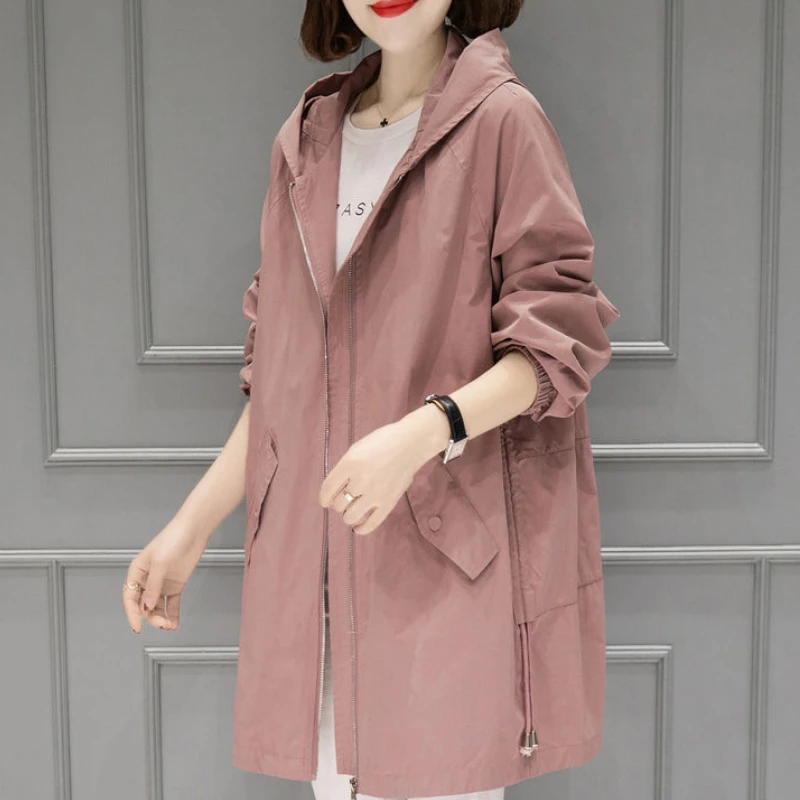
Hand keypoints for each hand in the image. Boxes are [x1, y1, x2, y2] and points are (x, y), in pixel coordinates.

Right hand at [122, 518, 205, 633]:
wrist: (194, 531)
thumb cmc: (173, 539)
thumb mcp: (160, 563)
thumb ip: (153, 585)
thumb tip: (146, 606)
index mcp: (137, 572)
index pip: (130, 598)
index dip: (132, 614)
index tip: (137, 627)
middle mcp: (147, 580)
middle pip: (144, 606)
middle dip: (151, 617)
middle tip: (162, 624)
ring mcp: (162, 584)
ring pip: (156, 607)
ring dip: (161, 618)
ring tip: (169, 625)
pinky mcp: (175, 585)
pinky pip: (171, 604)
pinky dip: (172, 615)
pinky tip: (174, 624)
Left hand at [319, 407, 447, 535]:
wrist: (410, 444)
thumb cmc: (383, 442)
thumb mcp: (356, 449)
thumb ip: (344, 468)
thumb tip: (334, 489)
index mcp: (350, 464)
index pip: (328, 489)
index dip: (324, 497)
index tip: (325, 501)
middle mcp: (361, 480)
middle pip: (338, 503)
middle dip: (338, 502)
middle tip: (345, 499)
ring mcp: (375, 493)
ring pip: (350, 516)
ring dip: (347, 515)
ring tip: (352, 509)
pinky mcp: (388, 503)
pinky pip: (370, 524)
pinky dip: (361, 529)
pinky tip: (357, 527)